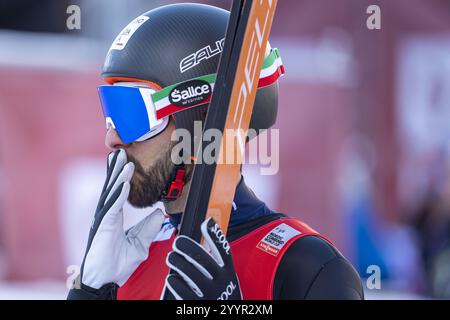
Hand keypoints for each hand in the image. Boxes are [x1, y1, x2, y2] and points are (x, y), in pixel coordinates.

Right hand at [77, 149, 163, 289]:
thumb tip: (160, 214)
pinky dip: (118, 194)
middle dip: (117, 170)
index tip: (127, 163)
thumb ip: (149, 228)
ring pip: (112, 193)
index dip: (122, 178)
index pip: (119, 193)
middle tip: (121, 153)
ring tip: (124, 160)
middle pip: (113, 188)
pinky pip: (112, 207)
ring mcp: (104, 220)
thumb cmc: (117, 264)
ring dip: (118, 176)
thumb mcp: (140, 244)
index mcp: (114, 218)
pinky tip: (124, 182)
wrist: (106, 280)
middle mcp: (108, 215)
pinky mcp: (104, 226)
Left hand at [164, 218, 241, 299]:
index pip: (224, 250)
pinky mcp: (199, 305)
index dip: (215, 235)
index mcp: (229, 272)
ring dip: (177, 262)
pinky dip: (175, 282)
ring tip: (171, 258)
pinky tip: (171, 278)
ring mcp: (211, 294)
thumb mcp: (226, 278)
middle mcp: (222, 282)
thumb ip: (217, 263)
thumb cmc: (222, 295)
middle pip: (203, 259)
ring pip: (190, 272)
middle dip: (187, 247)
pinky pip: (183, 291)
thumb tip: (201, 241)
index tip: (206, 222)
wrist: (227, 319)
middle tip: (177, 242)